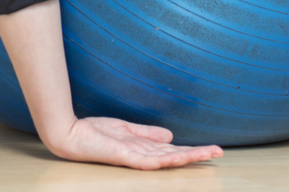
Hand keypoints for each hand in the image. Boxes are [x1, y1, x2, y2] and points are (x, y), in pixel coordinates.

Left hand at [45, 116, 222, 169]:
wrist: (70, 134)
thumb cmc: (93, 132)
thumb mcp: (125, 129)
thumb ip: (146, 133)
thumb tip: (170, 135)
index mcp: (142, 148)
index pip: (172, 150)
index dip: (191, 149)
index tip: (211, 148)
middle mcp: (141, 155)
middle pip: (174, 156)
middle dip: (197, 155)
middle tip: (219, 152)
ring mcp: (134, 158)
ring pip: (167, 160)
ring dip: (188, 157)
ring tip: (208, 154)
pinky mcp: (125, 157)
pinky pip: (149, 160)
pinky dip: (166, 160)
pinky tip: (180, 156)